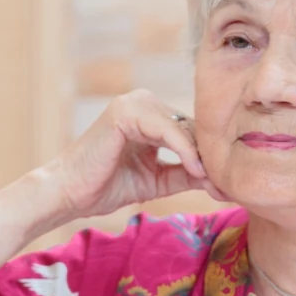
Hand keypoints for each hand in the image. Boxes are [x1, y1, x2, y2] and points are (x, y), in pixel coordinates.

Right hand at [43, 89, 225, 220]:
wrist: (68, 193)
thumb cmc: (104, 186)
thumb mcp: (156, 181)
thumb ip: (185, 175)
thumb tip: (222, 182)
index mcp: (148, 115)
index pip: (189, 131)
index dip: (207, 157)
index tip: (226, 185)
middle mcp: (143, 102)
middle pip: (190, 126)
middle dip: (208, 157)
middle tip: (227, 185)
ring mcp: (133, 103)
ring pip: (182, 128)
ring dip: (200, 155)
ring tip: (214, 182)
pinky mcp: (126, 111)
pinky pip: (167, 130)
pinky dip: (184, 150)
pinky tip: (196, 170)